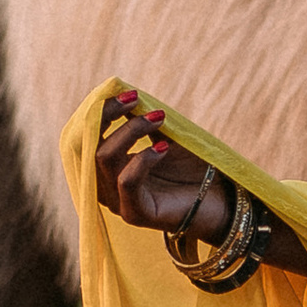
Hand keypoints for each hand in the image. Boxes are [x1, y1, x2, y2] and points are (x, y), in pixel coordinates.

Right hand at [96, 91, 234, 246]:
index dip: (101, 111)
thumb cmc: (190, 171)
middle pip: (89, 144)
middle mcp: (106, 186)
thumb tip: (127, 95)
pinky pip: (127, 180)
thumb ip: (142, 122)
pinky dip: (143, 157)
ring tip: (159, 119)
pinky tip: (163, 147)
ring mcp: (118, 202)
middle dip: (109, 115)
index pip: (87, 137)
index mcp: (107, 169)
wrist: (219, 202)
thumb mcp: (162, 139)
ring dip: (131, 131)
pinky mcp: (135, 214)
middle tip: (136, 99)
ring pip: (104, 158)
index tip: (127, 93)